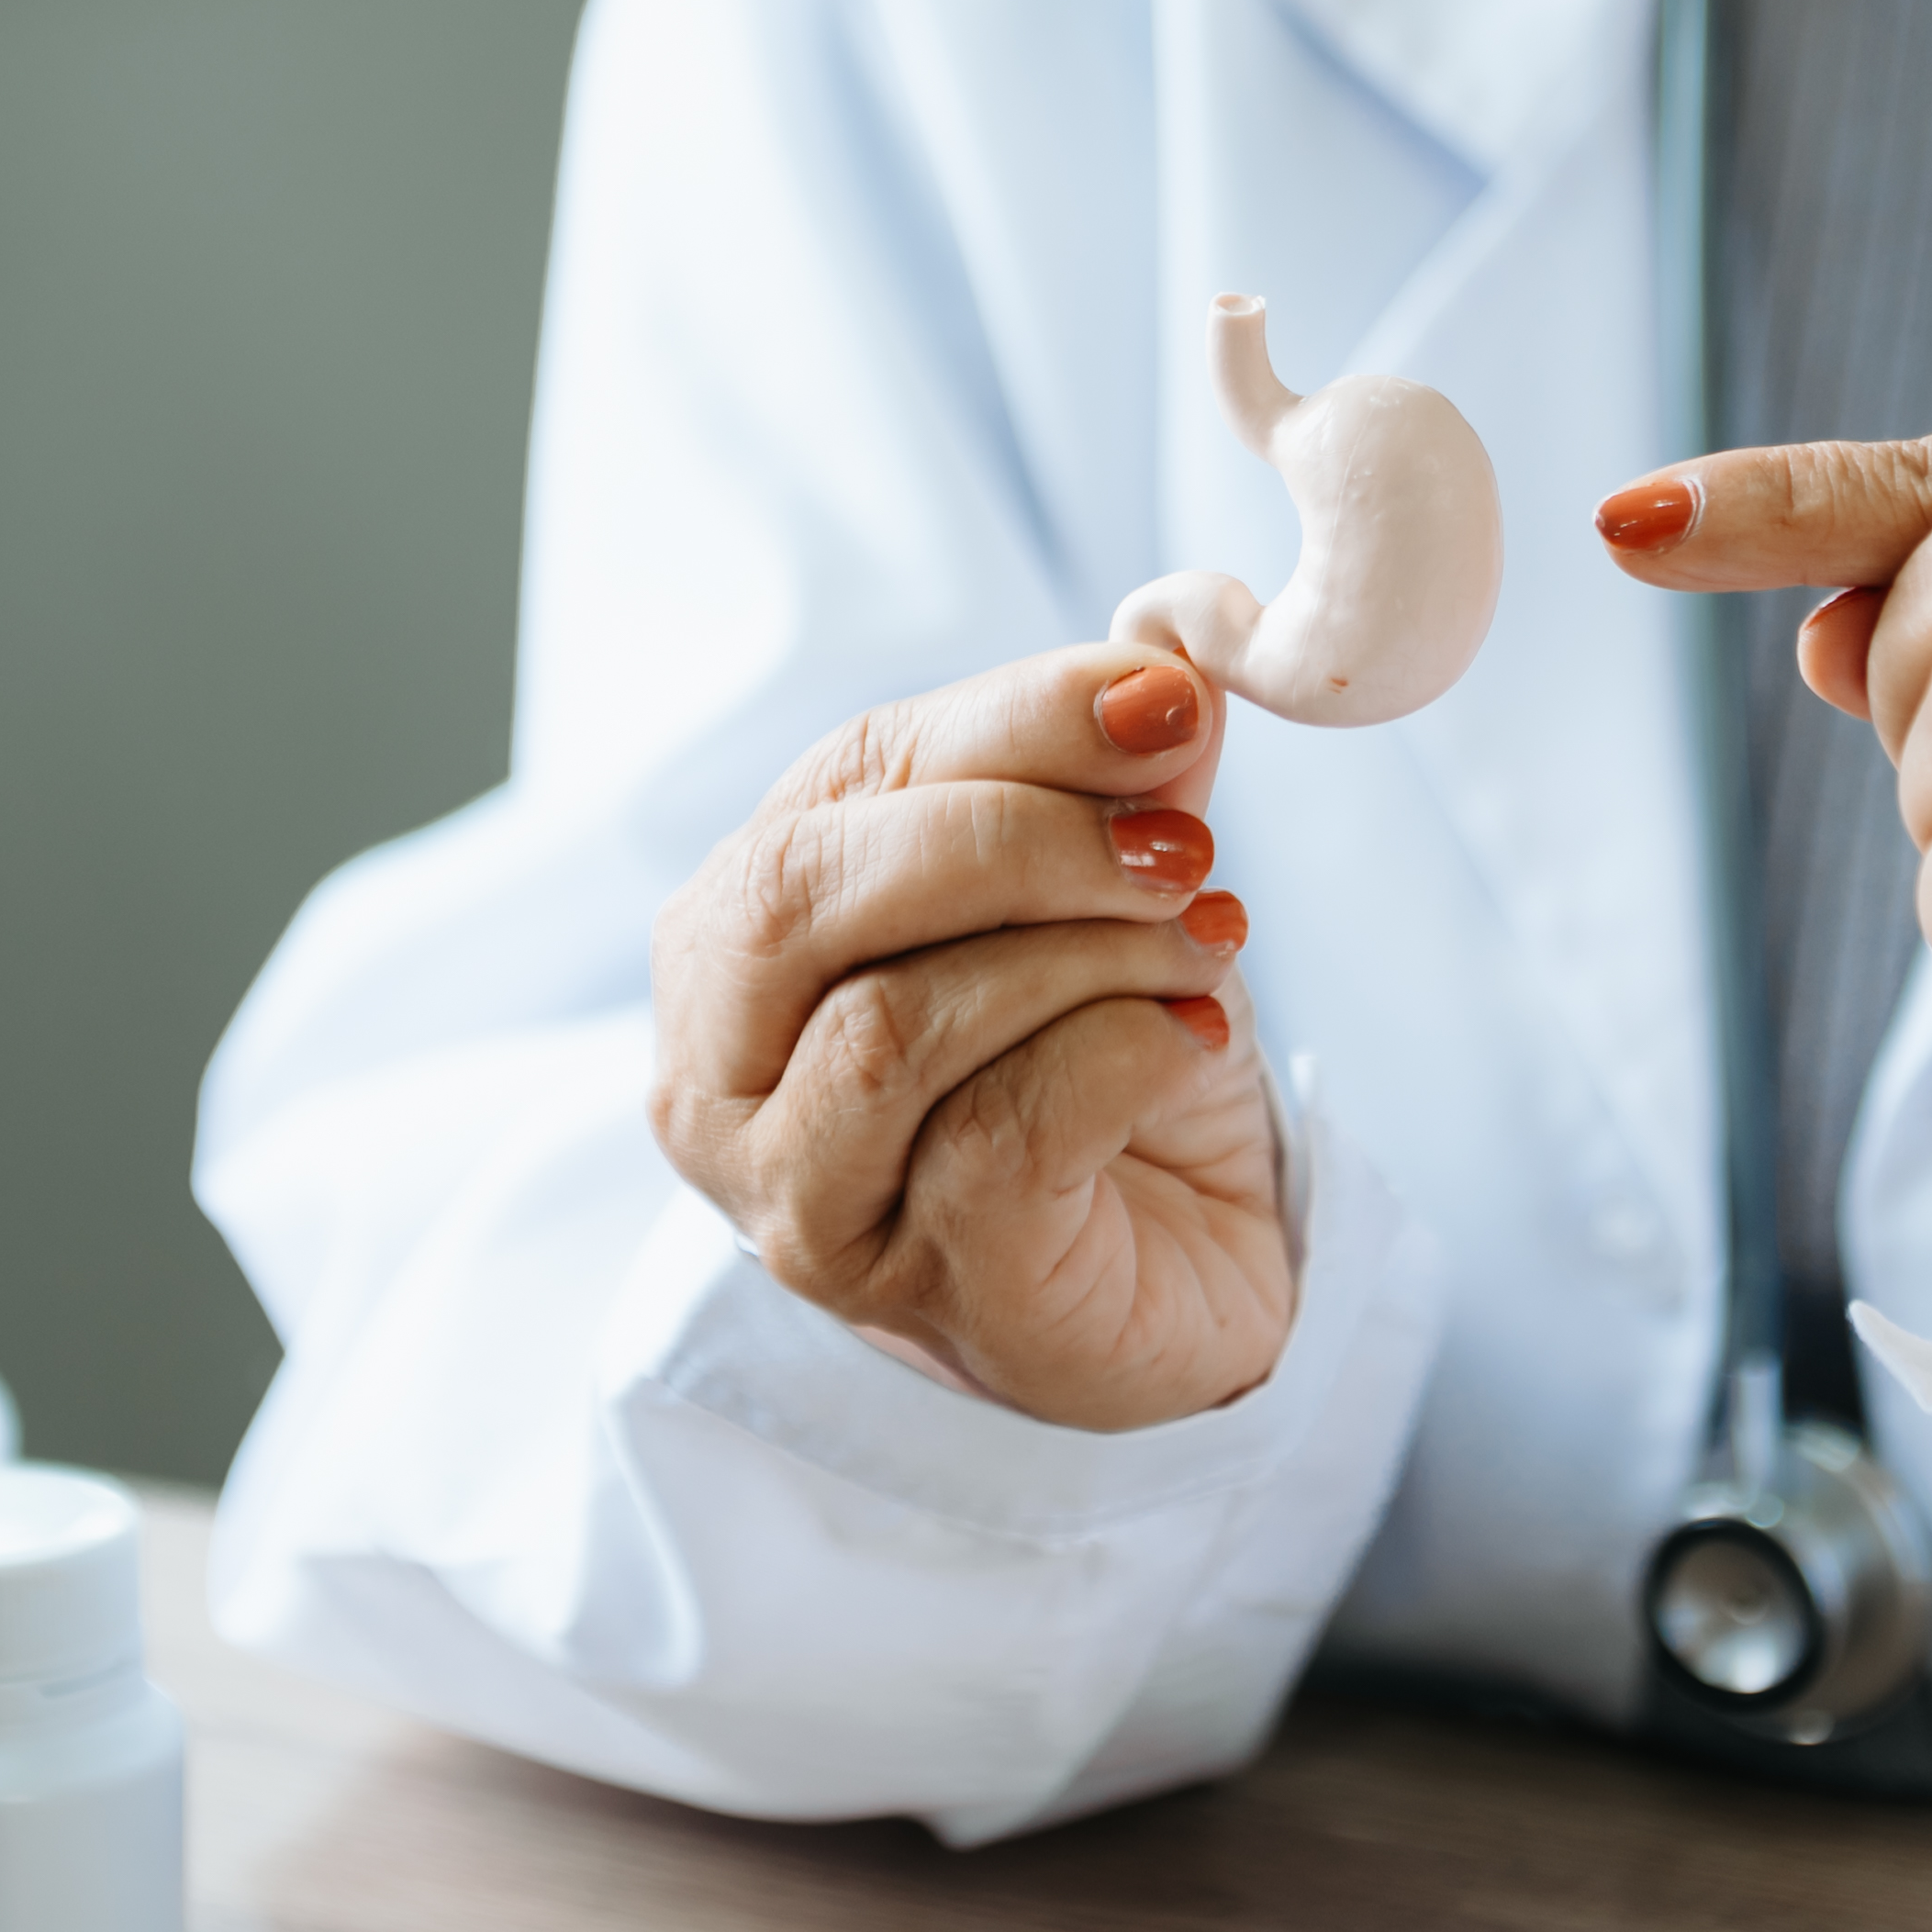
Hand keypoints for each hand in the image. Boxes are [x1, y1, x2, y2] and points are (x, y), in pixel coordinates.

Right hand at [647, 647, 1289, 1431]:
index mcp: (744, 930)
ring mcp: (801, 1198)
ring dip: (1087, 955)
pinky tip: (1197, 1036)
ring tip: (1208, 942)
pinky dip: (1126, 1054)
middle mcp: (723, 1070)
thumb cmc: (1106, 1082)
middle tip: (1182, 840)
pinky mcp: (923, 1289)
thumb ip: (1116, 772)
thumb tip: (1167, 642)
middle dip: (1014, 838)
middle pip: (804, 898)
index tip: (1166, 696)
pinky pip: (1002, 1138)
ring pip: (897, 1023)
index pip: (843, 780)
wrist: (1183, 1283)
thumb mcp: (1112, 893)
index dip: (1012, 720)